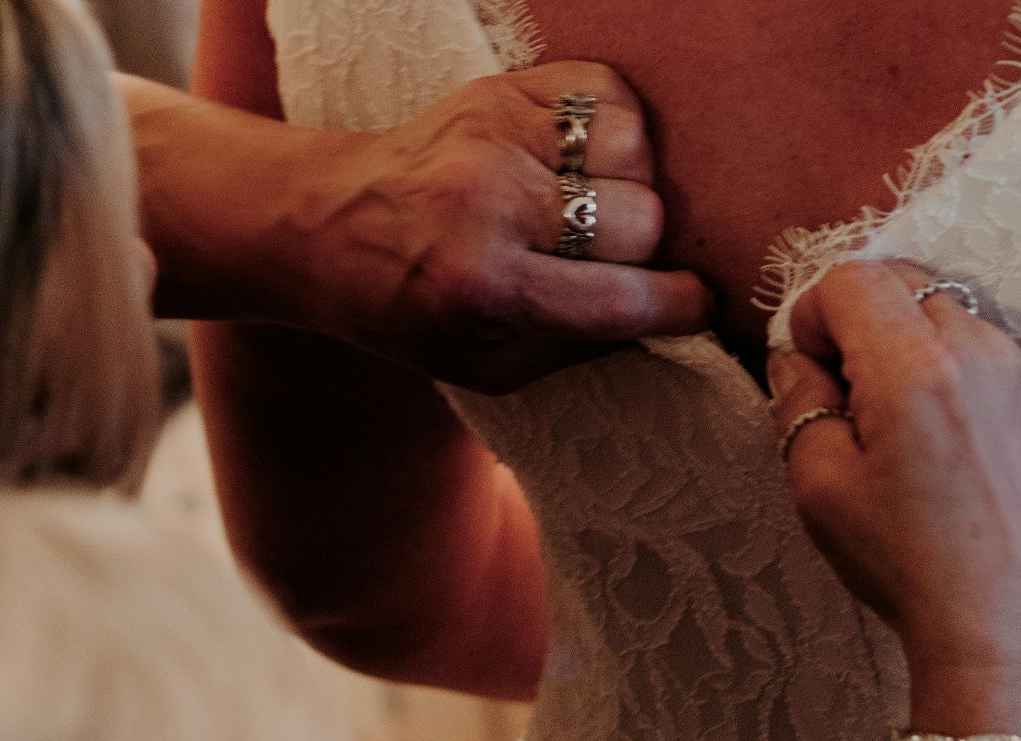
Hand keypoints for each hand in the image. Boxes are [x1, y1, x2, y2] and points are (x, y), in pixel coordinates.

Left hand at [278, 63, 711, 392]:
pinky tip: (584, 160)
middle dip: (645, 249)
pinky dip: (615, 128)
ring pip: (635, 152)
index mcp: (490, 289)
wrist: (326, 227)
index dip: (681, 306)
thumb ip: (581, 348)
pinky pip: (609, 94)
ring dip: (632, 183)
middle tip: (613, 259)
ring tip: (596, 204)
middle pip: (642, 221)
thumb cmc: (414, 311)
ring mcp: (497, 137)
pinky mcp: (501, 92)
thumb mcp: (489, 368)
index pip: (625, 299)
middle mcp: (493, 206)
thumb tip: (668, 316)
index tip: (694, 305)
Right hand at [771, 262, 1020, 717]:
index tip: (813, 367)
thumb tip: (797, 359)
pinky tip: (952, 439)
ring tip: (906, 427)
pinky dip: (958, 369)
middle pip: (903, 284)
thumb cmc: (906, 564)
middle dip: (864, 323)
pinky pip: (988, 347)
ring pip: (948, 313)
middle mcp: (979, 350)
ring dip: (914, 345)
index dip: (815, 315)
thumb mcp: (819, 487)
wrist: (1002, 623)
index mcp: (915, 371)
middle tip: (852, 398)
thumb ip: (797, 401)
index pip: (851, 279)